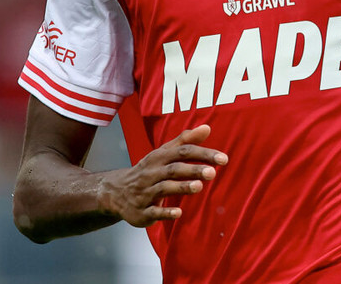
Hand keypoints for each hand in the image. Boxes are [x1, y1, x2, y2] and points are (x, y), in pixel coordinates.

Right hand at [98, 124, 227, 227]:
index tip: (223, 158)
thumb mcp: (163, 153)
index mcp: (159, 157)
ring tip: (199, 187)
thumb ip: (185, 141)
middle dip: (193, 170)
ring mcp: (146, 193)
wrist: (117, 193)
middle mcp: (152, 173)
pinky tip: (178, 213)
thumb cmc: (148, 171)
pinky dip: (165, 212)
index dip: (203, 154)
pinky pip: (154, 212)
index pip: (182, 152)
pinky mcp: (142, 211)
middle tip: (212, 172)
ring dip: (181, 187)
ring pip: (164, 188)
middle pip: (174, 169)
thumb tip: (207, 127)